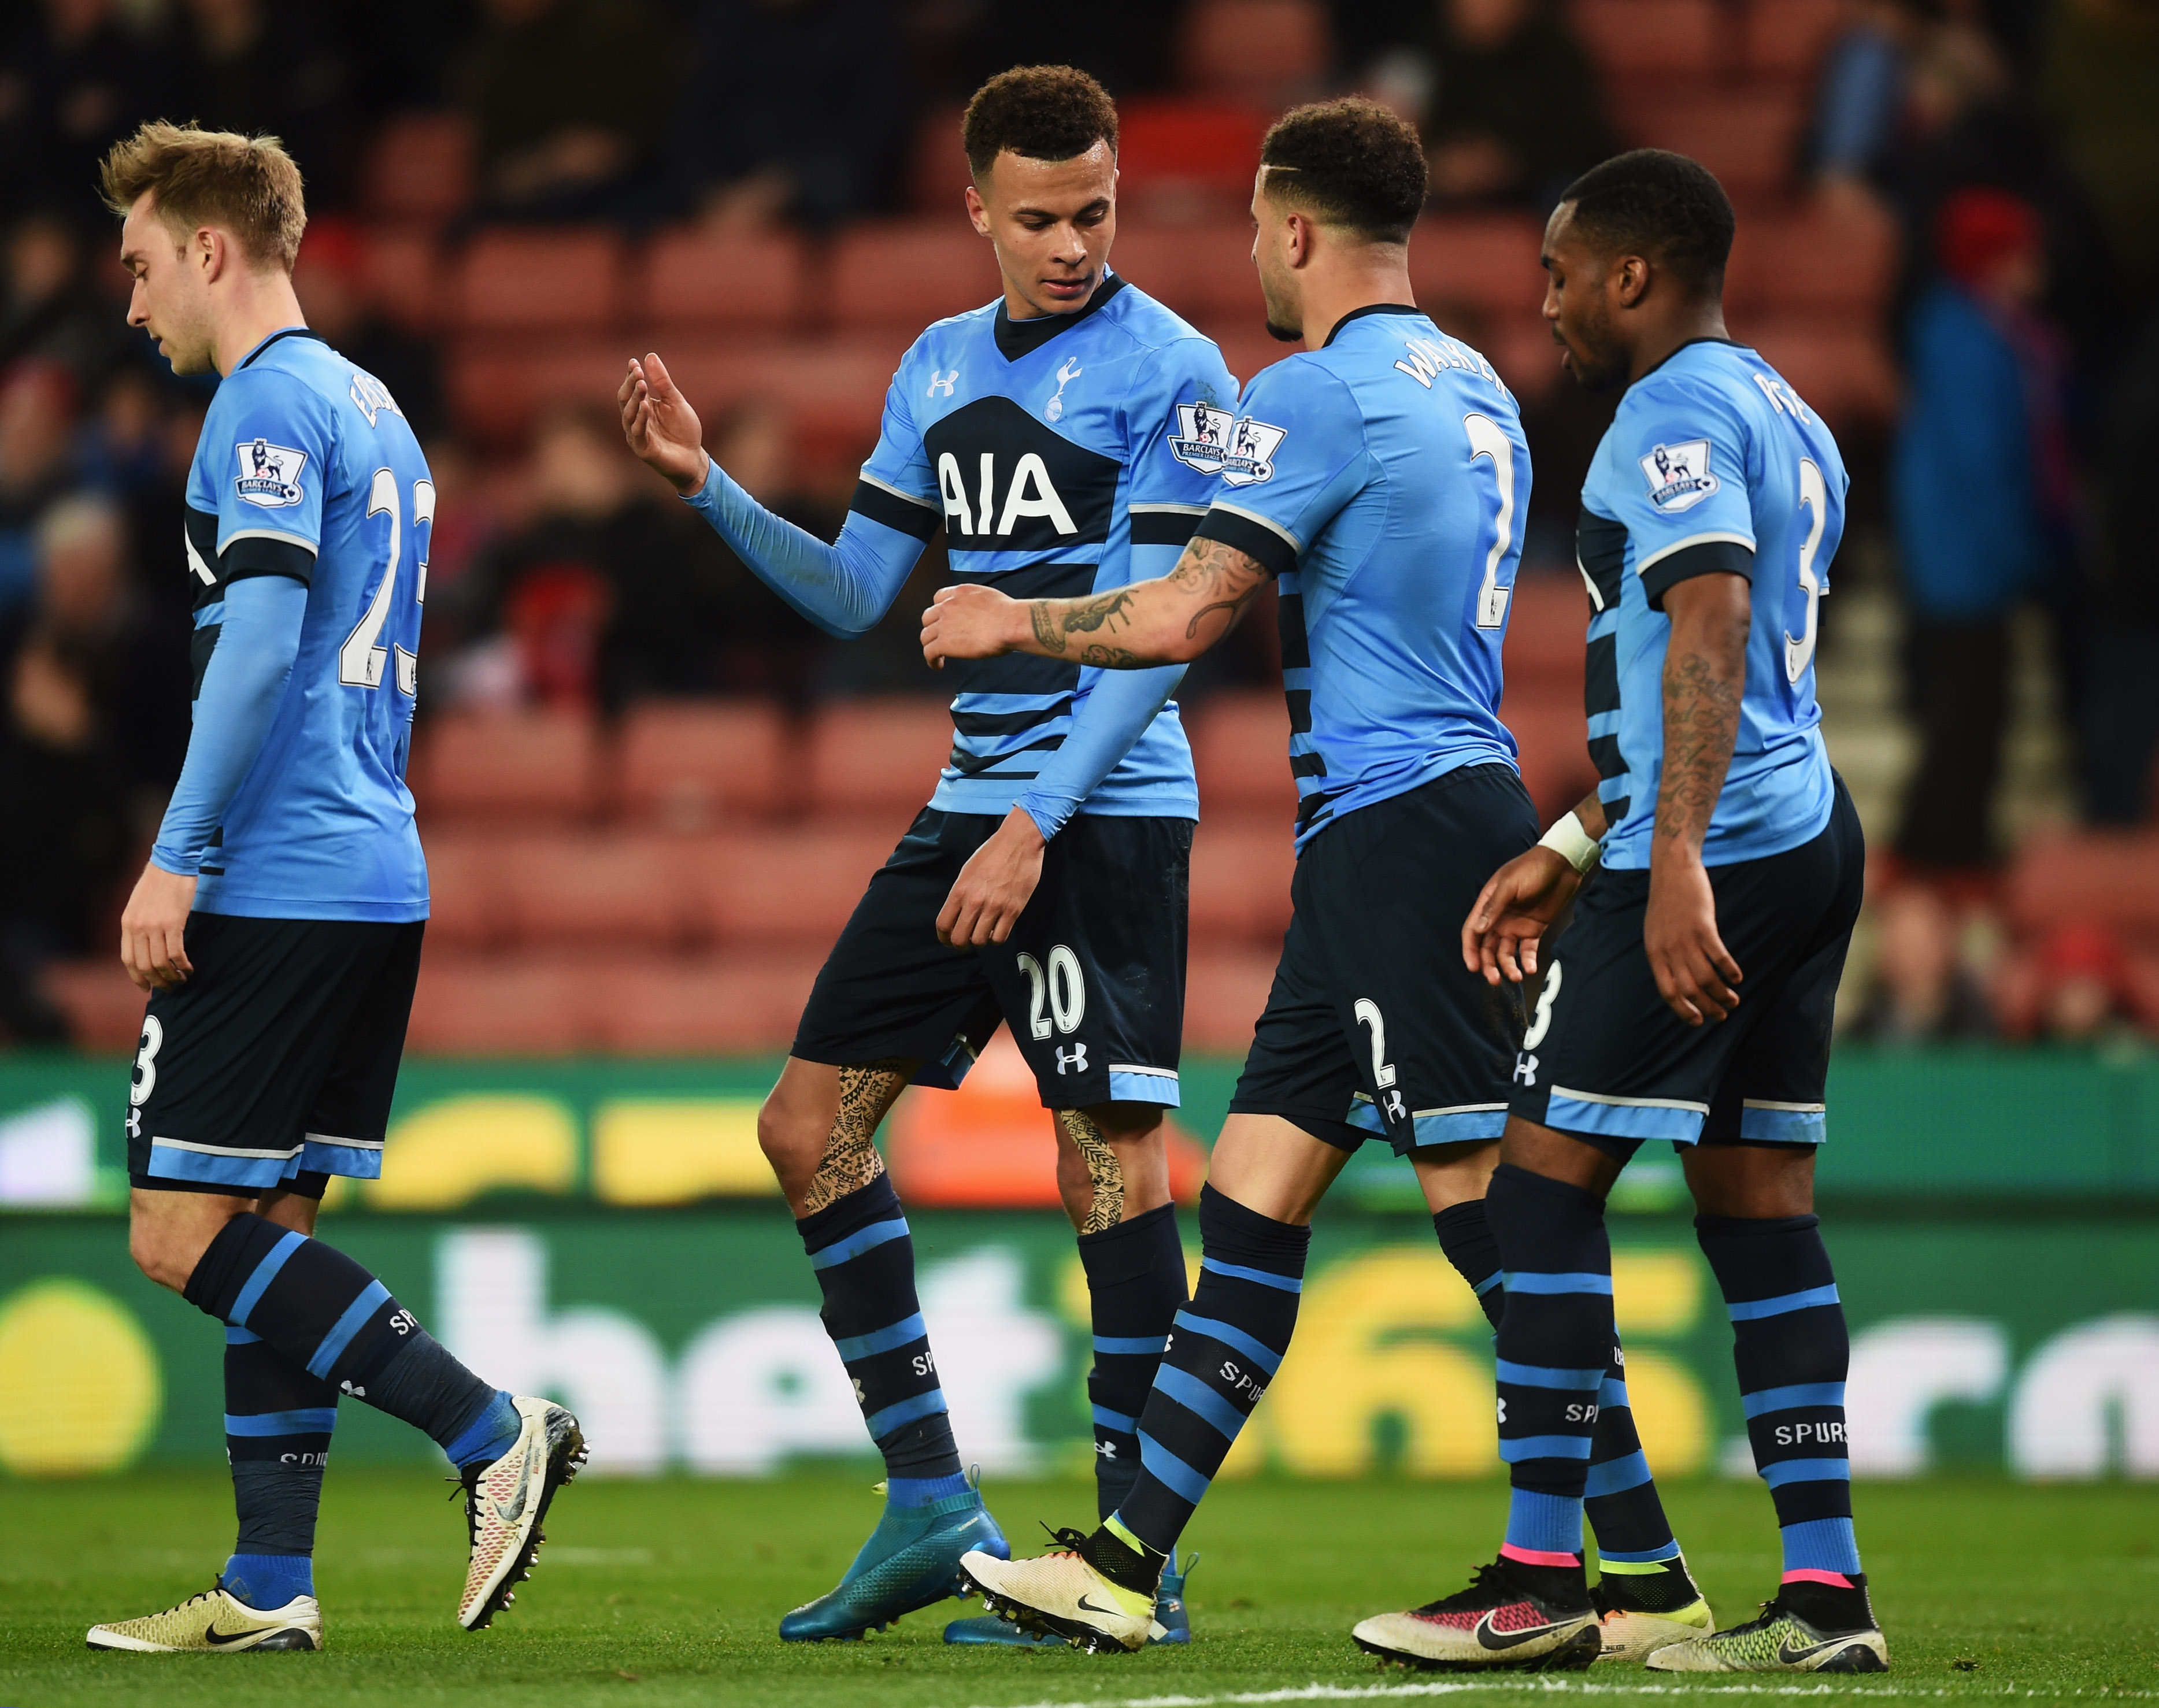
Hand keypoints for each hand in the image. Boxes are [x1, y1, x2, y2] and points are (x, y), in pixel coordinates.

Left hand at [120, 862, 196, 991]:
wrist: (172, 864)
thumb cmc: (159, 882)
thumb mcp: (138, 904)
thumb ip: (139, 925)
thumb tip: (145, 946)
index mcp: (127, 923)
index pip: (128, 960)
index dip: (137, 977)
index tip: (147, 987)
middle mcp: (137, 927)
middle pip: (144, 965)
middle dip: (157, 981)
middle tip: (170, 987)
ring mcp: (154, 926)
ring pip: (160, 962)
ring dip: (172, 976)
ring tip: (182, 979)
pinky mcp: (173, 923)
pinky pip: (176, 953)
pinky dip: (183, 965)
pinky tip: (190, 968)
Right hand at [619, 353, 710, 493]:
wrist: (694, 458)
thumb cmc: (684, 430)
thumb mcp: (675, 401)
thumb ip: (663, 382)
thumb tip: (649, 356)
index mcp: (642, 406)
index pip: (631, 388)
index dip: (631, 375)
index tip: (634, 362)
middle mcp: (636, 419)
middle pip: (625, 399)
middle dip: (630, 385)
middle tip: (637, 372)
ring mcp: (637, 434)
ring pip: (629, 415)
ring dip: (635, 399)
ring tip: (641, 385)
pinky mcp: (643, 448)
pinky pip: (638, 432)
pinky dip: (641, 419)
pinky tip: (645, 406)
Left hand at [921, 584, 1026, 669]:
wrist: (1010, 623)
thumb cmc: (1009, 614)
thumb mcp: (989, 598)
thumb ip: (977, 604)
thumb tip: (982, 616)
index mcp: (960, 592)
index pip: (938, 598)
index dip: (939, 611)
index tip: (943, 620)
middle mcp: (948, 605)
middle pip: (928, 617)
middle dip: (932, 628)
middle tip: (940, 638)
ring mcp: (944, 624)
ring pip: (925, 636)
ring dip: (930, 645)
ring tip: (939, 655)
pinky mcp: (944, 643)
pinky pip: (929, 652)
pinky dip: (931, 660)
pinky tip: (938, 666)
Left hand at [937, 808, 1046, 945]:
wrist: (1018, 843)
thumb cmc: (992, 854)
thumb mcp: (967, 871)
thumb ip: (960, 894)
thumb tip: (957, 915)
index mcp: (960, 890)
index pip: (944, 925)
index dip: (944, 937)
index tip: (947, 940)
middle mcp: (975, 901)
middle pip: (960, 938)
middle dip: (960, 944)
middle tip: (964, 942)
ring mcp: (995, 907)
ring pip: (980, 941)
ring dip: (980, 941)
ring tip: (982, 934)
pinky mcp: (1013, 910)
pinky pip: (1000, 937)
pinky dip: (996, 938)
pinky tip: (996, 931)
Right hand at [1462, 846, 1580, 985]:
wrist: (1562, 864)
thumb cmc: (1531, 868)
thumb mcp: (1509, 885)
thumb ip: (1494, 907)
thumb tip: (1478, 929)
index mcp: (1487, 905)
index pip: (1472, 932)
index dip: (1470, 950)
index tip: (1473, 967)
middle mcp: (1499, 918)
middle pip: (1487, 947)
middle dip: (1489, 964)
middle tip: (1495, 979)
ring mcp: (1516, 926)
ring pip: (1506, 952)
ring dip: (1508, 966)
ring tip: (1517, 976)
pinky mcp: (1534, 930)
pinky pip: (1528, 950)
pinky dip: (1528, 960)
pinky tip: (1530, 968)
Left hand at [1644, 853, 1740, 1023]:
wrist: (1672, 870)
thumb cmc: (1666, 902)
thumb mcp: (1655, 932)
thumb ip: (1664, 955)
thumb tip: (1677, 978)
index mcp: (1654, 954)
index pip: (1668, 992)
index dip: (1684, 1011)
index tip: (1698, 1021)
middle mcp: (1668, 950)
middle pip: (1690, 990)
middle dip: (1708, 1008)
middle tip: (1722, 1015)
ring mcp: (1685, 939)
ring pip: (1706, 978)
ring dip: (1722, 994)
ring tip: (1733, 1001)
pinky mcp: (1703, 927)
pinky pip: (1719, 957)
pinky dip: (1730, 970)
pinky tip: (1737, 977)